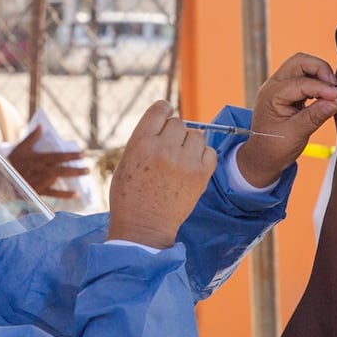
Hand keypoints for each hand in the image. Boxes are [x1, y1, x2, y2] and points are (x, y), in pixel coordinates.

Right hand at [6, 126, 88, 197]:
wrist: (2, 180)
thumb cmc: (11, 163)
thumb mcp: (20, 148)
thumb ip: (32, 137)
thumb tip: (40, 126)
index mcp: (40, 159)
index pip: (59, 156)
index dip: (72, 155)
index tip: (83, 154)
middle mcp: (43, 170)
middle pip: (63, 169)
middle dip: (76, 169)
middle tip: (88, 169)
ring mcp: (41, 181)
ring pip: (60, 181)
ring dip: (72, 181)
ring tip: (83, 182)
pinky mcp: (39, 191)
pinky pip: (54, 194)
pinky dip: (64, 195)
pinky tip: (75, 196)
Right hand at [107, 100, 217, 248]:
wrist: (144, 227)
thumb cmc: (130, 195)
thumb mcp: (127, 160)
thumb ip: (145, 138)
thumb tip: (166, 121)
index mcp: (141, 142)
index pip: (160, 109)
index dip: (164, 110)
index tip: (165, 114)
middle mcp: (164, 148)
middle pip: (178, 123)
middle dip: (174, 133)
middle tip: (168, 149)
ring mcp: (184, 162)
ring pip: (196, 135)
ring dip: (189, 143)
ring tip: (180, 158)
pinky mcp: (201, 175)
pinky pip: (209, 151)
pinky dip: (202, 156)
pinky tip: (191, 166)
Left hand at [237, 52, 336, 186]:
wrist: (263, 157)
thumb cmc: (275, 148)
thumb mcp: (296, 134)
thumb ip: (316, 116)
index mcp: (271, 95)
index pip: (301, 83)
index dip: (323, 88)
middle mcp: (274, 85)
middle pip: (299, 62)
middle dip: (320, 69)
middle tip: (336, 86)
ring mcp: (280, 86)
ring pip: (302, 66)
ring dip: (320, 74)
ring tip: (333, 91)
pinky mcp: (289, 91)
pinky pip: (305, 77)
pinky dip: (318, 81)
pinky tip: (326, 94)